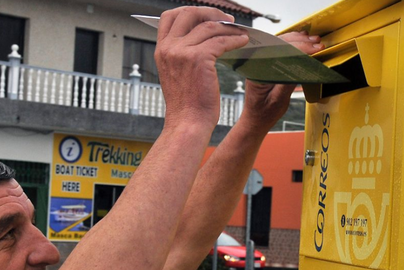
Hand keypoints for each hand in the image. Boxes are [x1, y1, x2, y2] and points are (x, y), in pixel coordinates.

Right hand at [155, 7, 249, 130]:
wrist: (187, 124)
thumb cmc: (186, 105)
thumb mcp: (176, 74)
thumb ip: (181, 54)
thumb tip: (201, 37)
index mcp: (161, 50)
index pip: (169, 17)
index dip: (190, 11)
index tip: (206, 15)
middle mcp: (169, 48)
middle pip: (189, 13)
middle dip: (210, 12)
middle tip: (226, 19)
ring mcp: (182, 52)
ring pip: (208, 26)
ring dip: (228, 27)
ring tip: (239, 32)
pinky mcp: (199, 59)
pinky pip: (221, 40)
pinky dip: (235, 39)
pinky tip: (243, 42)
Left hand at [238, 31, 324, 132]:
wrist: (256, 120)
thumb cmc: (264, 113)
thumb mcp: (278, 101)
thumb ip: (288, 83)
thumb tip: (303, 66)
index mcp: (256, 73)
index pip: (277, 54)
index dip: (297, 49)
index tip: (312, 49)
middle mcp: (256, 65)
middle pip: (278, 45)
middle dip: (300, 42)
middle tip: (317, 43)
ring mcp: (261, 62)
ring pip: (279, 44)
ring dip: (297, 40)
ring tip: (313, 41)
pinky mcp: (267, 64)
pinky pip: (279, 49)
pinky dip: (292, 44)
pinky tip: (302, 40)